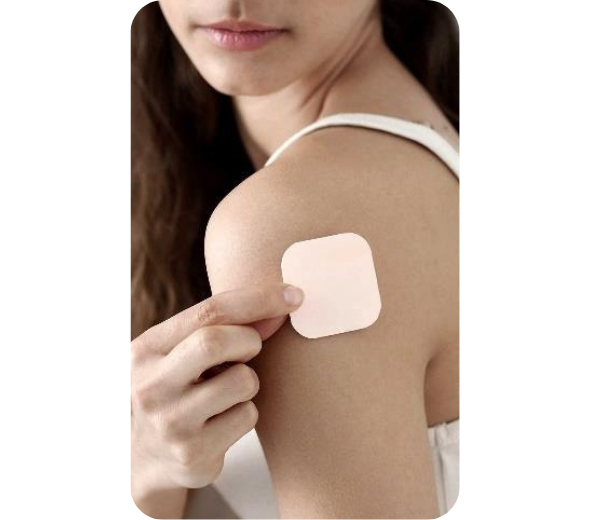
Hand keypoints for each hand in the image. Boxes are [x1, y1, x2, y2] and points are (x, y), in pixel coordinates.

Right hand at [130, 283, 304, 490]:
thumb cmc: (177, 389)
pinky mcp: (192, 453)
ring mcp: (170, 422)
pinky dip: (245, 412)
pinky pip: (247, 416)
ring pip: (242, 381)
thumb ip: (225, 326)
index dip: (258, 299)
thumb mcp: (184, 352)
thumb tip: (283, 304)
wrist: (147, 457)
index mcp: (147, 348)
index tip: (294, 294)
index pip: (208, 311)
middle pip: (216, 342)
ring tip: (227, 391)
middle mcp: (151, 385)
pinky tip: (223, 420)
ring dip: (249, 381)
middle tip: (250, 349)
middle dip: (249, 340)